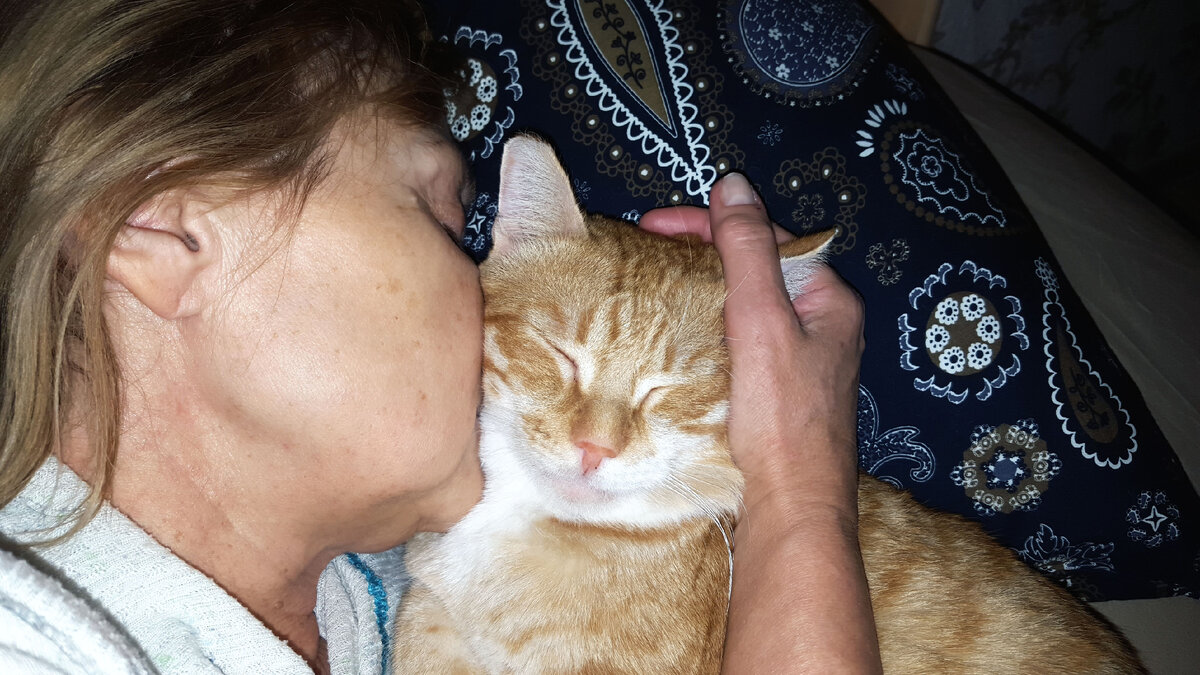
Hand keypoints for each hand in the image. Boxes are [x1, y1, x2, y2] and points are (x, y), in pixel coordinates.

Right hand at [642, 173, 880, 672]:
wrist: (792, 503)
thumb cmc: (783, 416)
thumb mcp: (761, 319)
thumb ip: (747, 250)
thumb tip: (733, 185)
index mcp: (829, 298)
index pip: (766, 237)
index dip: (710, 222)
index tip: (654, 224)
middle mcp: (821, 324)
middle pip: (756, 268)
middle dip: (701, 254)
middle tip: (646, 251)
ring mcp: (801, 358)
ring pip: (745, 304)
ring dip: (702, 289)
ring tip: (654, 284)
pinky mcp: (778, 389)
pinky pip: (739, 339)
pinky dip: (707, 326)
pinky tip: (677, 333)